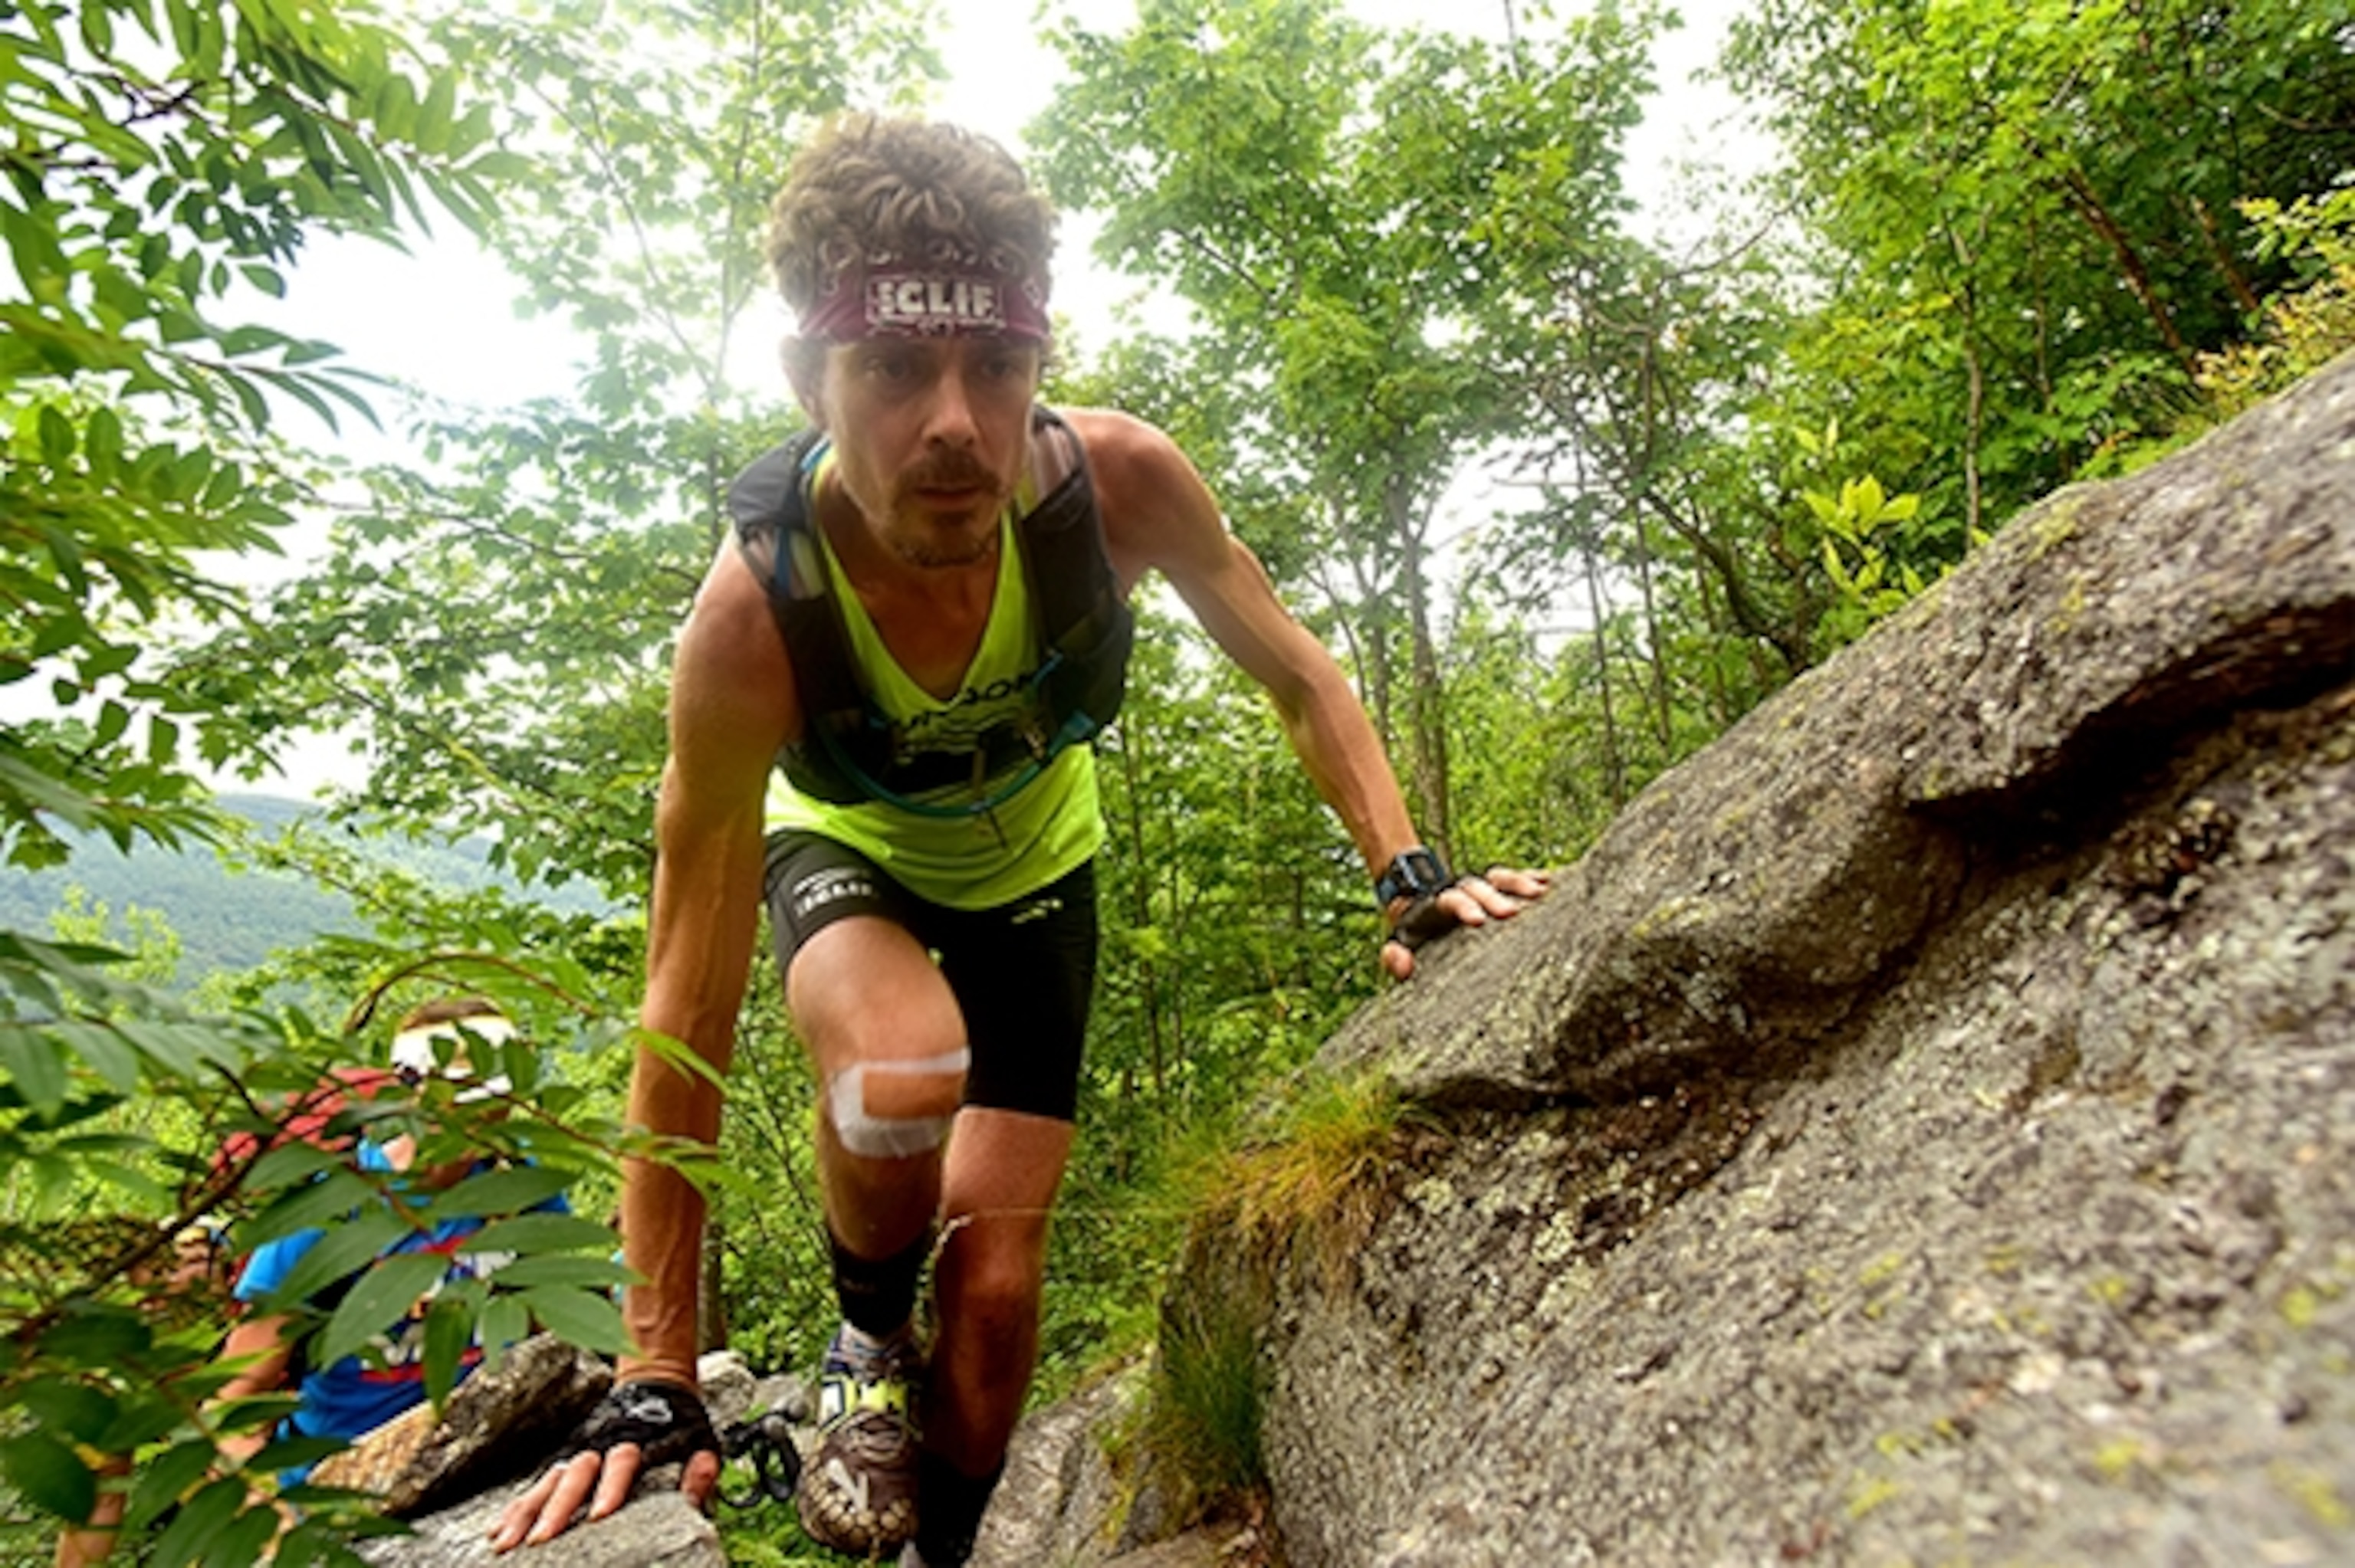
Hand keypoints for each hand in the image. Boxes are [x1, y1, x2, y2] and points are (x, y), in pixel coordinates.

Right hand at [489, 1379, 722, 1551]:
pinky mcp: (565, 1460)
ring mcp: (579, 1452)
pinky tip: (498, 1531)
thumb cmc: (679, 1424)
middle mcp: (601, 1447)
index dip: (610, 1488)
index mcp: (636, 1442)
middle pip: (575, 1476)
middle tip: (541, 1540)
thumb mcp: (700, 1442)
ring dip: (526, 1511)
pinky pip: (536, 1485)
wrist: (654, 1385)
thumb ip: (700, 1468)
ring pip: (548, 1481)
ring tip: (506, 1543)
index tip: (598, 1516)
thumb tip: (702, 1478)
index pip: (621, 1464)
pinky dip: (517, 1508)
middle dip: (556, 1509)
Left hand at [1382, 866, 1549, 979]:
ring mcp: (1480, 886)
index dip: (1464, 907)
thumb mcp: (1401, 946)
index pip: (1451, 900)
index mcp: (1438, 904)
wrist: (1417, 905)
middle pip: (1479, 886)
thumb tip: (1402, 966)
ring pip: (1499, 877)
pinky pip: (1514, 878)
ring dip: (1519, 882)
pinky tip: (1550, 882)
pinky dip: (1530, 878)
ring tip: (1541, 892)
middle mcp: (1462, 890)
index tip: (1478, 920)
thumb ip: (1395, 958)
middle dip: (1496, 897)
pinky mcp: (1495, 887)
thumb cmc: (1415, 934)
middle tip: (1513, 913)